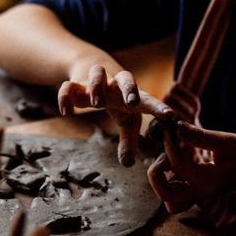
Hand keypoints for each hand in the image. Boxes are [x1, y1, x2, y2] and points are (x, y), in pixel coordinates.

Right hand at [57, 64, 174, 165]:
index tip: (170, 116)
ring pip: (98, 74)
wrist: (90, 71)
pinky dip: (66, 96)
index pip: (148, 99)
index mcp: (132, 95)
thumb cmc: (116, 100)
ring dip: (98, 87)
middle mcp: (116, 84)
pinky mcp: (75, 84)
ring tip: (97, 104)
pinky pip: (68, 86)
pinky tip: (66, 111)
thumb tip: (128, 163)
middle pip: (127, 77)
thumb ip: (128, 141)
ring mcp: (96, 81)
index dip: (159, 107)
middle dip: (130, 89)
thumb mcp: (124, 121)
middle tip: (132, 102)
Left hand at [147, 122, 235, 211]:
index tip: (171, 130)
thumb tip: (177, 127)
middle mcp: (201, 192)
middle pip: (165, 195)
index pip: (178, 166)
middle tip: (165, 155)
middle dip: (157, 174)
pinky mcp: (197, 191)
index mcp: (209, 181)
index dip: (169, 145)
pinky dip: (169, 182)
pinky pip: (175, 196)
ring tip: (170, 159)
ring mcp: (198, 194)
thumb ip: (200, 136)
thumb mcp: (227, 141)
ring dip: (162, 180)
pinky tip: (177, 163)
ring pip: (168, 199)